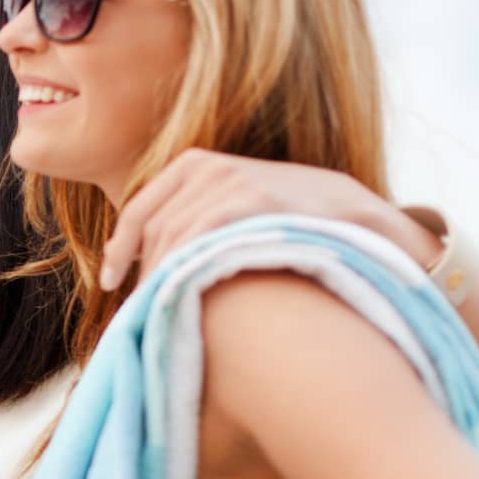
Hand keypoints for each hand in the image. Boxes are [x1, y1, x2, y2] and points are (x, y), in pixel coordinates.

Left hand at [100, 148, 441, 290]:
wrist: (367, 222)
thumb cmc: (297, 225)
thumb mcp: (241, 209)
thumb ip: (199, 222)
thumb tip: (152, 262)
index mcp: (196, 165)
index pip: (140, 209)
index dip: (120, 248)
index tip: (112, 281)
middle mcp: (208, 168)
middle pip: (153, 227)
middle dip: (140, 270)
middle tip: (138, 310)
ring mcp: (231, 181)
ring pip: (171, 237)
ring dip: (159, 277)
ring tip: (159, 312)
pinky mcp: (252, 199)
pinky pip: (197, 238)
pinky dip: (181, 268)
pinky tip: (180, 296)